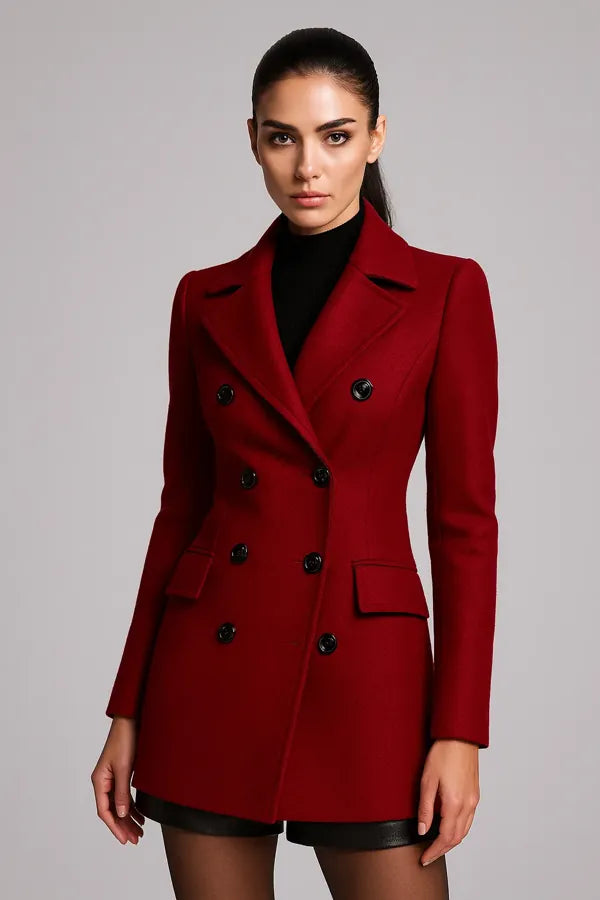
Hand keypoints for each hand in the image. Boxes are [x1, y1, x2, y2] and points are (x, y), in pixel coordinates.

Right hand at [91, 715, 144, 844]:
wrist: (131, 721)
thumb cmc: (125, 740)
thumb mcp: (125, 768)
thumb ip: (122, 792)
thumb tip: (121, 814)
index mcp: (99, 781)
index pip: (104, 811)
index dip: (114, 826)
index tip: (125, 839)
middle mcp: (104, 782)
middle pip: (112, 810)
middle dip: (123, 826)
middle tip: (136, 840)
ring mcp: (112, 778)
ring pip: (119, 805)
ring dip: (129, 819)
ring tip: (140, 832)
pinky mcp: (122, 774)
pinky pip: (125, 796)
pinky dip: (133, 807)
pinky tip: (141, 816)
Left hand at [417, 738, 479, 865]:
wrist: (460, 736)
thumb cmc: (443, 753)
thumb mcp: (427, 780)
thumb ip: (425, 808)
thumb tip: (422, 830)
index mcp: (455, 803)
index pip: (445, 837)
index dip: (434, 851)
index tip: (424, 858)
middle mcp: (468, 805)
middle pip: (456, 838)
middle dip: (441, 850)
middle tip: (428, 856)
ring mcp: (474, 800)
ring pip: (464, 831)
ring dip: (451, 842)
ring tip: (436, 846)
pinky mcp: (475, 794)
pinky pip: (469, 820)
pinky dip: (459, 830)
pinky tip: (449, 828)